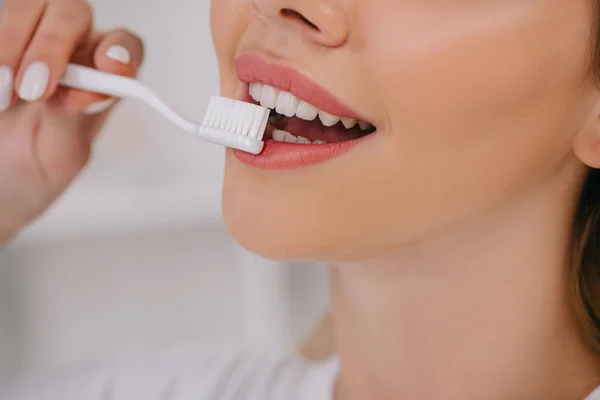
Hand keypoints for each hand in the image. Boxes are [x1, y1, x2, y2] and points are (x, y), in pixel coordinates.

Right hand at [0, 0, 143, 244]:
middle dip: (52, 46)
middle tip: (32, 91)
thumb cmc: (32, 170)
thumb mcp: (58, 156)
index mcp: (102, 77)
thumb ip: (71, 121)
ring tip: (3, 96)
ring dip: (11, 45)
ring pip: (27, 7)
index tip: (109, 67)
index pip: (124, 45)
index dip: (121, 49)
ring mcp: (28, 39)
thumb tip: (78, 92)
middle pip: (72, 13)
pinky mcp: (0, 42)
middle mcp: (70, 51)